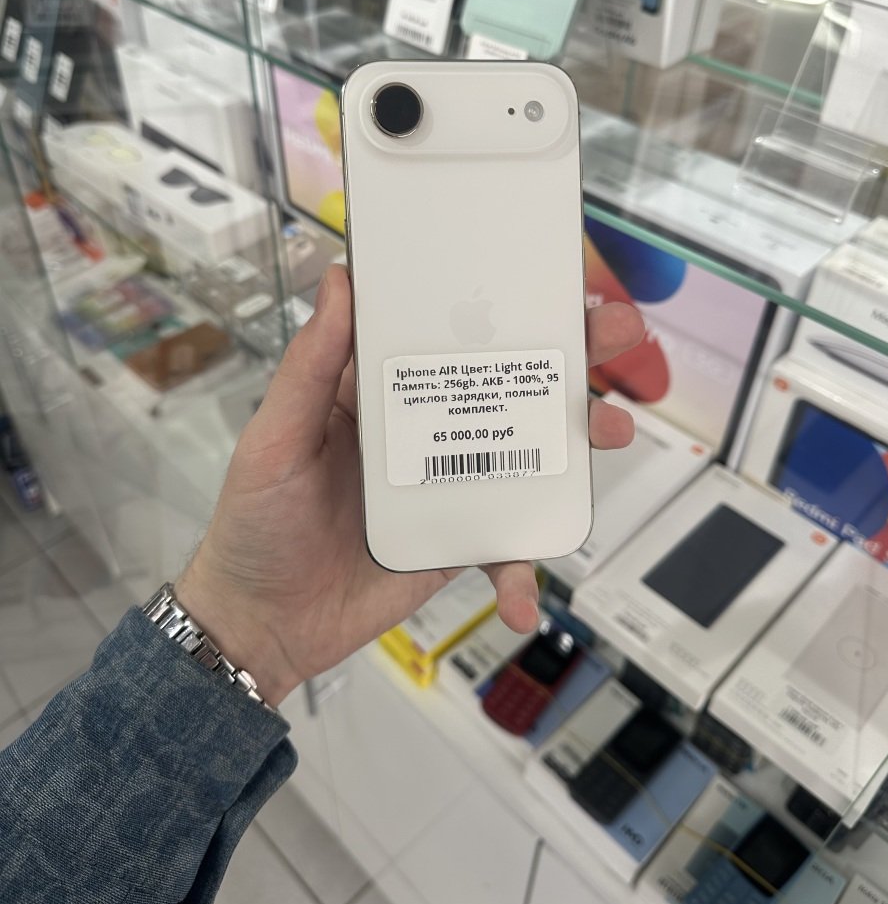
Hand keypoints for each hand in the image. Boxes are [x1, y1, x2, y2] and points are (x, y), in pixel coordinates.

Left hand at [178, 266, 643, 706]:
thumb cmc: (256, 525)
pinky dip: (524, 569)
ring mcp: (447, 484)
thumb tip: (340, 281)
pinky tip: (525, 594)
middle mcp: (422, 430)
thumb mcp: (276, 440)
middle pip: (504, 384)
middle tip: (615, 332)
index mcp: (378, 392)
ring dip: (576, 443)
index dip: (499, 305)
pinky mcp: (458, 539)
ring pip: (525, 453)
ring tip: (611, 431)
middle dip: (567, 356)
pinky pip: (507, 545)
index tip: (546, 279)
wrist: (263, 624)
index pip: (446, 333)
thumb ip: (309, 367)